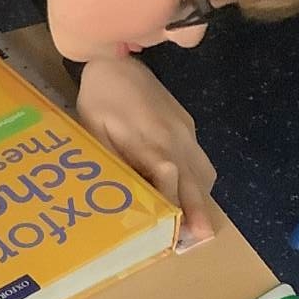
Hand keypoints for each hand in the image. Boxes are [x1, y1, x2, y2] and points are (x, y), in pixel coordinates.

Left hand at [75, 58, 216, 242]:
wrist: (117, 60)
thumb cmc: (100, 97)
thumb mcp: (94, 130)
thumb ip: (113, 160)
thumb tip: (126, 193)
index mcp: (151, 139)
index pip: (169, 178)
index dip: (174, 204)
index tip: (175, 231)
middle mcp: (176, 137)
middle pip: (194, 180)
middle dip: (198, 211)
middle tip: (202, 238)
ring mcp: (185, 131)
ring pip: (203, 172)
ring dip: (201, 198)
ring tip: (196, 226)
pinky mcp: (187, 125)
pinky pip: (200, 160)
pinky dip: (198, 182)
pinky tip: (188, 195)